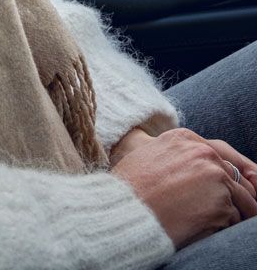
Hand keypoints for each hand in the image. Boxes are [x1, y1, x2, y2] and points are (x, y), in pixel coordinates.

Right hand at [110, 127, 256, 250]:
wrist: (126, 209)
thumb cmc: (132, 187)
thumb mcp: (149, 155)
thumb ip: (175, 155)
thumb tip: (190, 171)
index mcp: (185, 138)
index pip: (218, 153)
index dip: (225, 172)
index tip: (231, 184)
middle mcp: (204, 154)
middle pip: (233, 174)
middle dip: (234, 191)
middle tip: (237, 206)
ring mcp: (215, 178)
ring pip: (240, 197)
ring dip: (235, 210)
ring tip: (223, 220)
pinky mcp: (222, 204)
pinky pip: (235, 218)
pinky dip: (226, 225)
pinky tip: (209, 228)